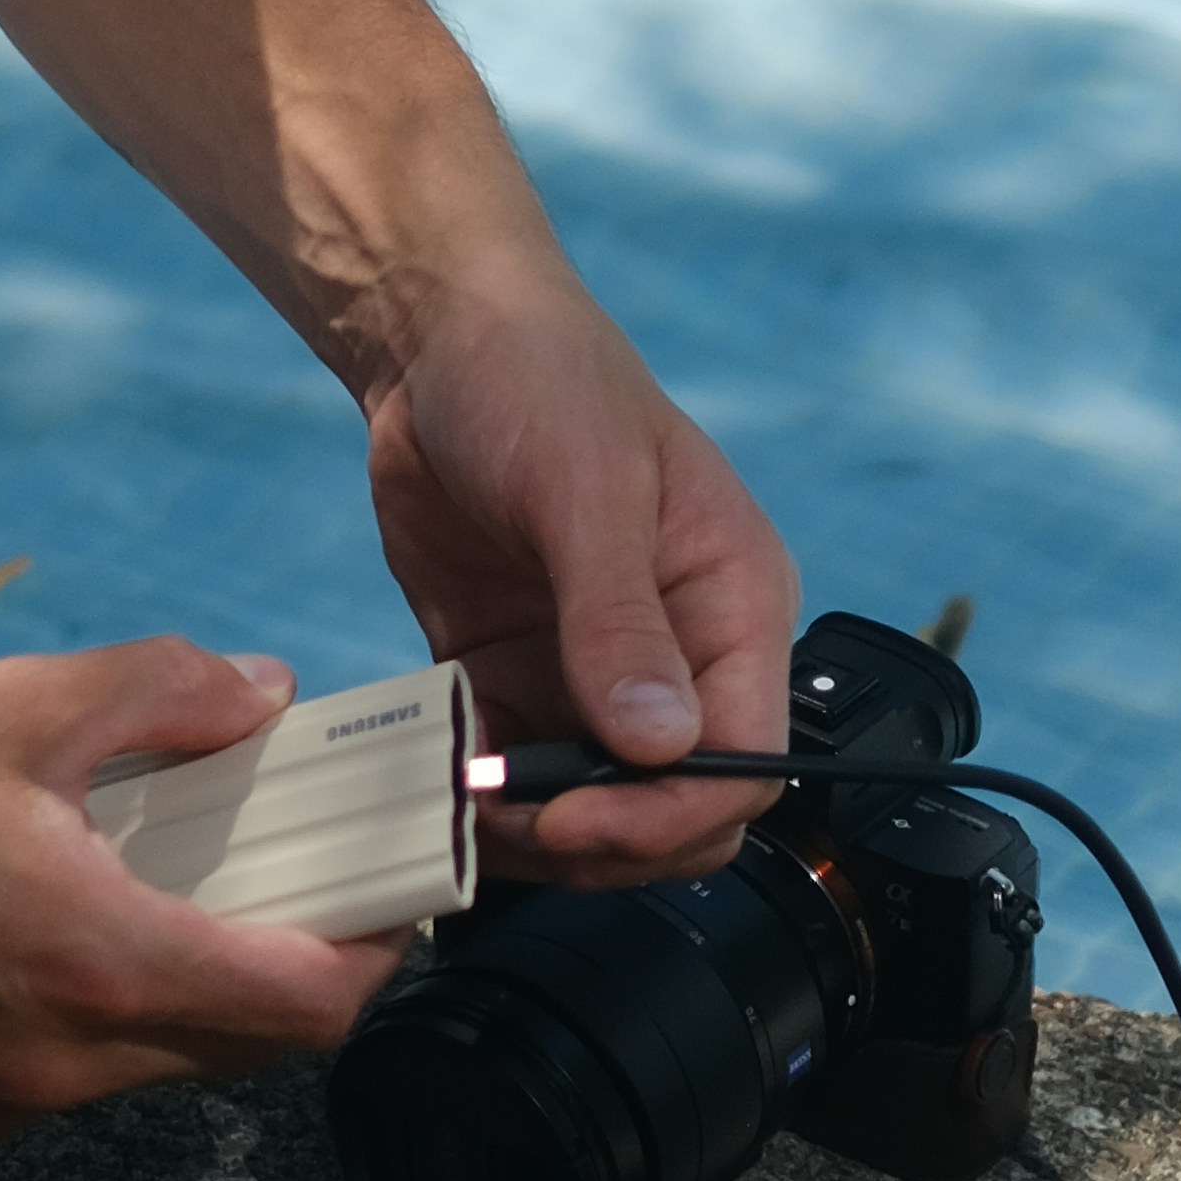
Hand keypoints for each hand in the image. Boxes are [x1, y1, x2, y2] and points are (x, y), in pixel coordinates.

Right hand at [0, 638, 403, 1137]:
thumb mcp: (13, 701)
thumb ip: (162, 693)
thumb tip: (263, 694)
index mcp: (97, 967)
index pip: (305, 1008)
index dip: (370, 951)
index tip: (385, 890)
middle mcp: (59, 1068)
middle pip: (240, 1045)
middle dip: (282, 962)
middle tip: (283, 867)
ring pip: (154, 1065)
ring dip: (185, 987)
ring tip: (159, 880)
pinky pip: (69, 1077)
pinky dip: (97, 1011)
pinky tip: (51, 922)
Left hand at [360, 279, 797, 877]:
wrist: (435, 342)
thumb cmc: (539, 378)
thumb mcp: (586, 490)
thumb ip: (619, 621)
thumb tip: (660, 746)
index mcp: (733, 606)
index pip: (744, 760)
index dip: (674, 812)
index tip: (583, 816)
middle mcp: (677, 653)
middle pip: (677, 808)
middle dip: (607, 839)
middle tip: (518, 822)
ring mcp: (592, 673)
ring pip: (594, 806)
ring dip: (536, 831)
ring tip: (467, 809)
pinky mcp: (515, 674)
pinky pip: (512, 769)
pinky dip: (481, 795)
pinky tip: (438, 782)